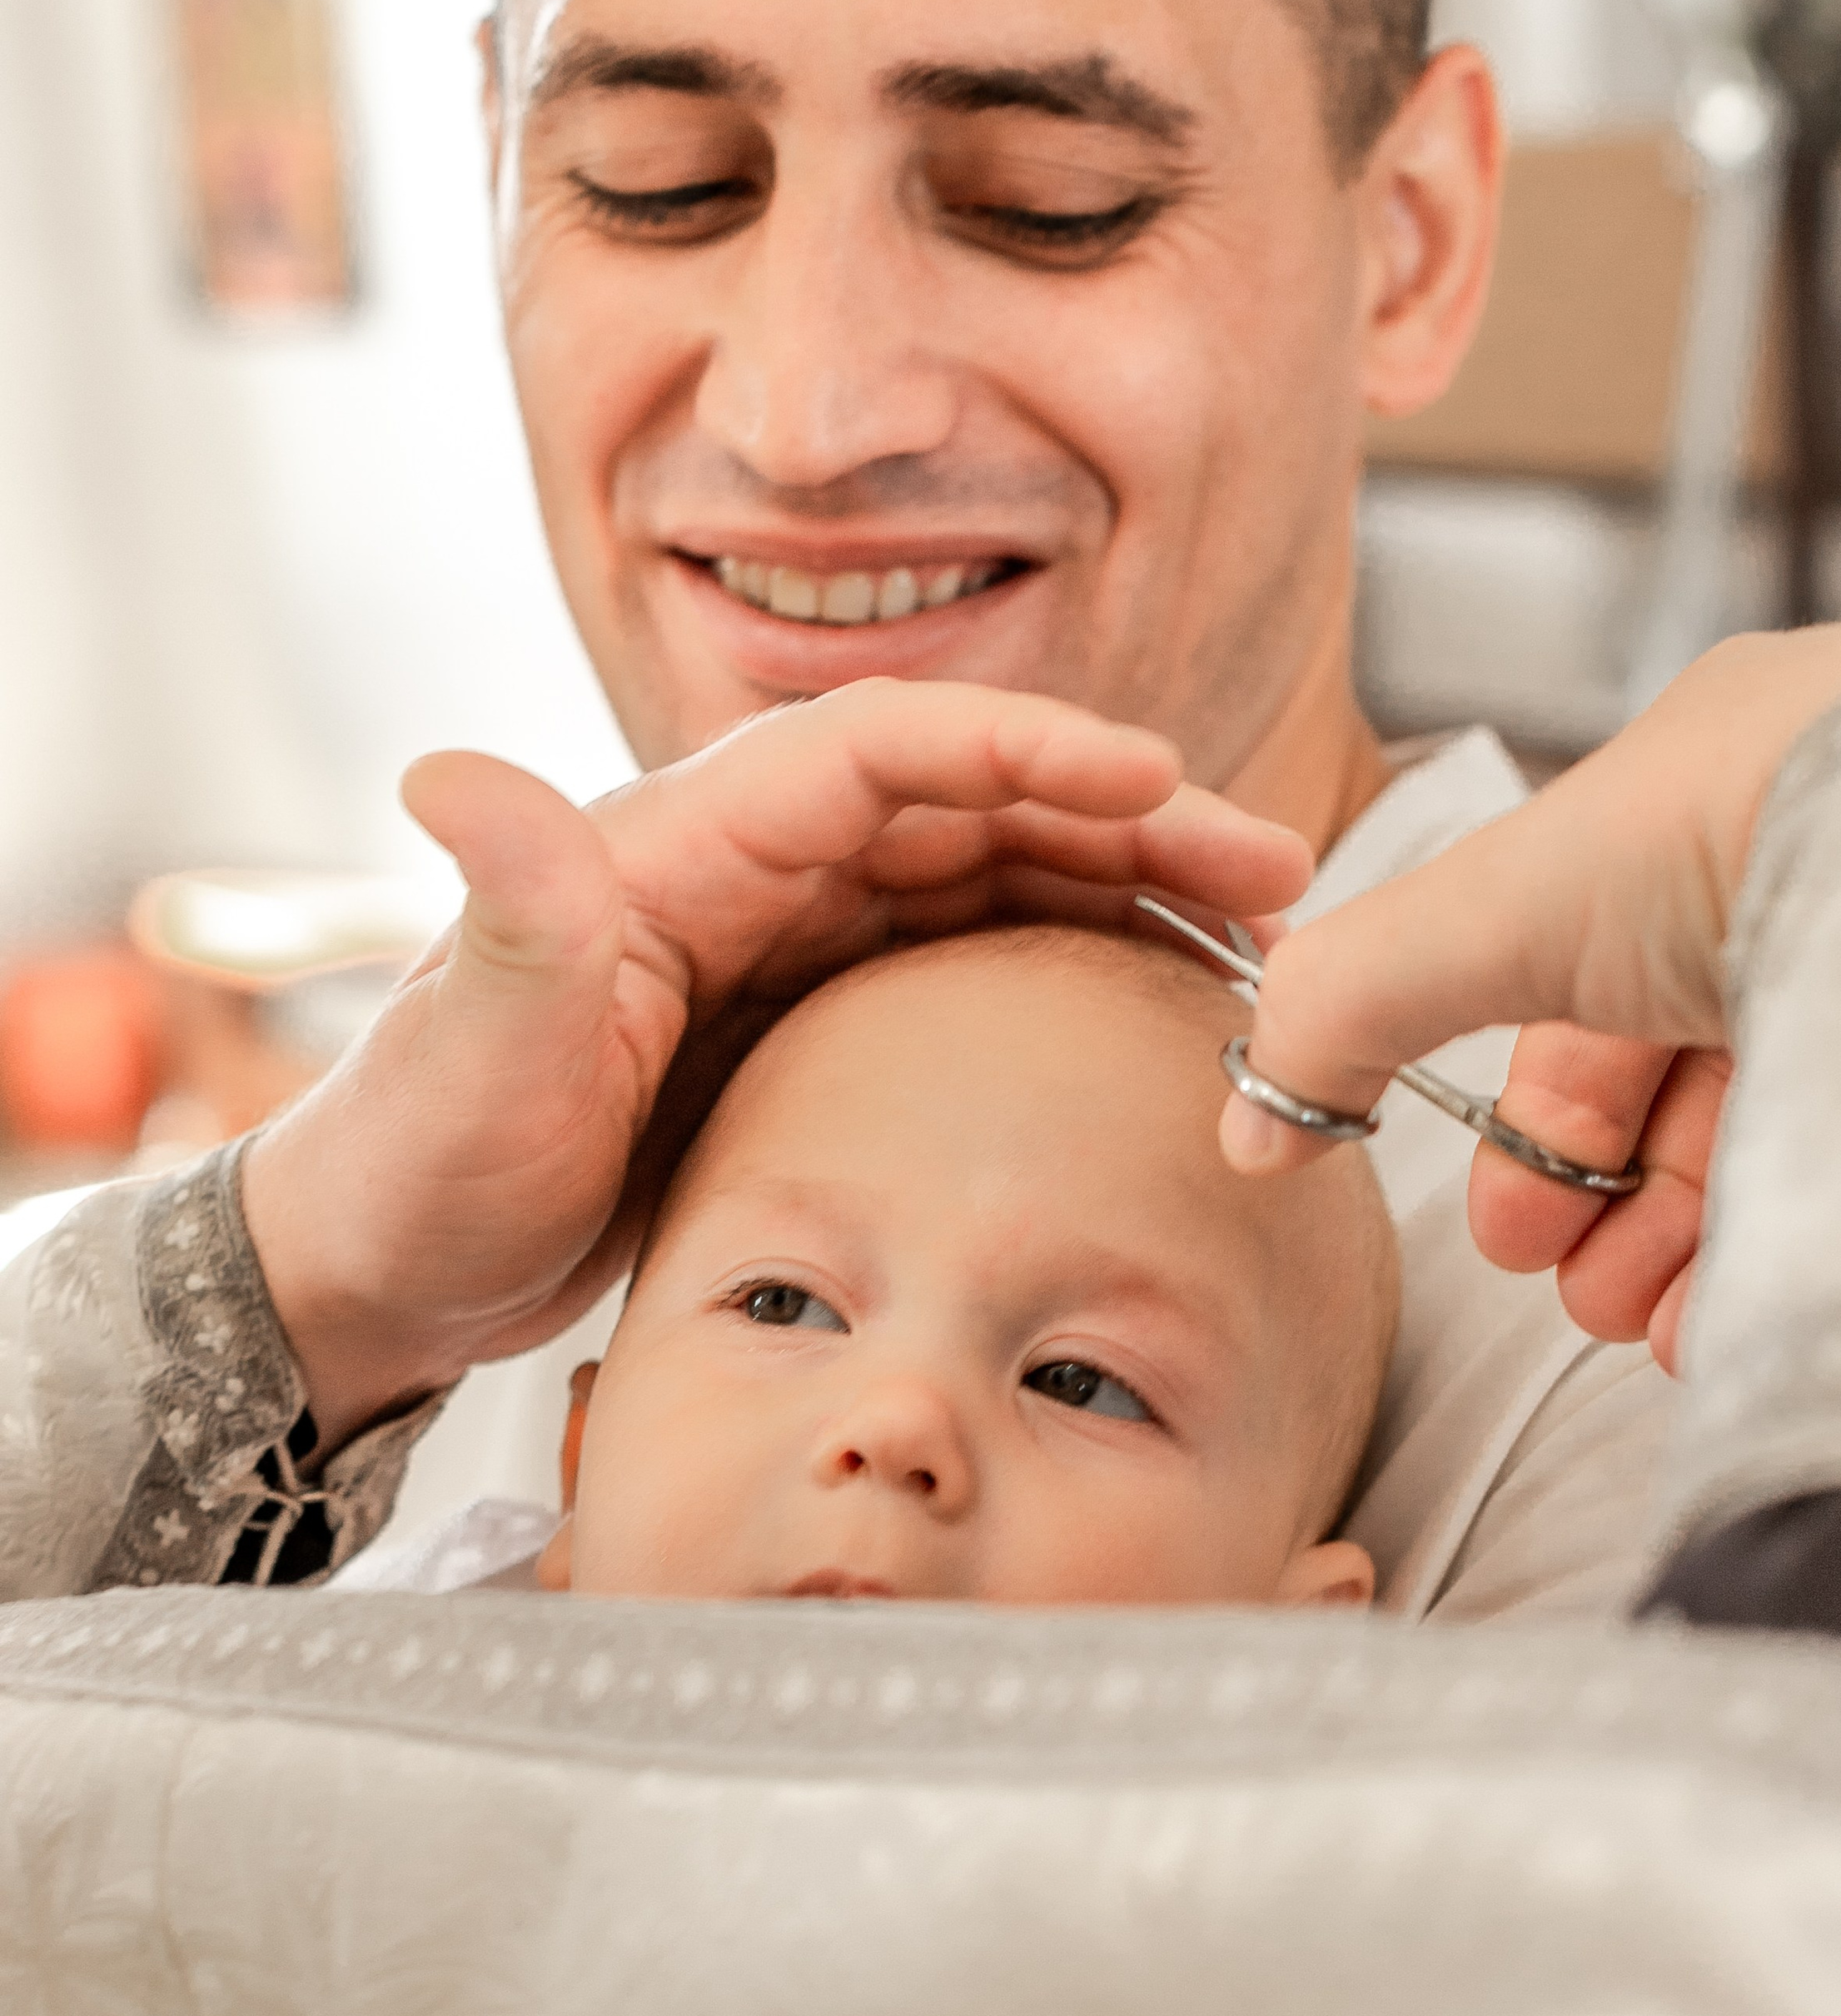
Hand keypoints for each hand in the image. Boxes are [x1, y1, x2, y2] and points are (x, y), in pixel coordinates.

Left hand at [246, 679, 1309, 1445]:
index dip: (1025, 748)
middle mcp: (747, 874)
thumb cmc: (421, 1162)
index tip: (1156, 784)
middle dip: (1129, 823)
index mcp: (679, 850)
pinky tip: (1159, 1004)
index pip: (878, 754)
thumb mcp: (475, 1055)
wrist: (392, 1267)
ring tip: (1258, 942)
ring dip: (1125, 891)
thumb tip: (449, 771)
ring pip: (989, 877)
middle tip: (1273, 880)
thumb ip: (510, 919)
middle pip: (969, 805)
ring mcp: (786, 944)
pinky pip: (968, 962)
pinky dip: (1070, 963)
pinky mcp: (809, 1021)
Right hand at [1221, 613, 1840, 1371]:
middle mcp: (1823, 855)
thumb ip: (1349, 1007)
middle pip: (1681, 1069)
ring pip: (1778, 1122)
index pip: (1600, 974)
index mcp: (1707, 788)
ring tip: (1638, 1324)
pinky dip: (1785, 1248)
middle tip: (1567, 1288)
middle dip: (1604, 1201)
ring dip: (1681, 1244)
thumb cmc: (1734, 826)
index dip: (1539, 1114)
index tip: (1506, 1224)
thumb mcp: (1490, 910)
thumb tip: (1248, 1124)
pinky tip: (1724, 1316)